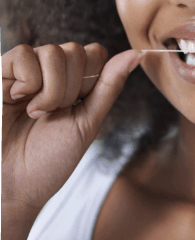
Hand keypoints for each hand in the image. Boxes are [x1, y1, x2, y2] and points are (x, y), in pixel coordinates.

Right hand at [1, 42, 143, 212]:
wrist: (13, 187)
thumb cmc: (49, 160)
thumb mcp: (87, 122)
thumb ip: (110, 85)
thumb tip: (136, 55)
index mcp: (72, 80)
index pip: (94, 52)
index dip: (91, 80)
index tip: (76, 107)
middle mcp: (48, 70)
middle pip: (76, 51)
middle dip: (70, 90)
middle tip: (52, 115)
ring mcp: (24, 70)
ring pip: (53, 52)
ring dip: (50, 90)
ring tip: (35, 113)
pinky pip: (23, 54)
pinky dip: (27, 81)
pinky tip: (17, 100)